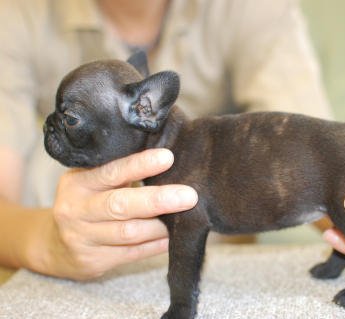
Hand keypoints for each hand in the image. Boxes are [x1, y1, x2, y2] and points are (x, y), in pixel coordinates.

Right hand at [36, 149, 196, 279]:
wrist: (53, 245)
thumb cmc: (85, 203)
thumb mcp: (91, 182)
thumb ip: (119, 173)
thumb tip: (168, 163)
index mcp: (77, 183)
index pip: (111, 172)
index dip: (140, 165)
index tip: (167, 158)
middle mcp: (76, 210)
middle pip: (120, 206)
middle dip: (157, 200)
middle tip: (189, 196)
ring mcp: (82, 238)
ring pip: (129, 232)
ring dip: (162, 226)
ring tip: (188, 217)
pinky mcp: (94, 261)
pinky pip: (133, 253)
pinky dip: (157, 245)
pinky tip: (174, 238)